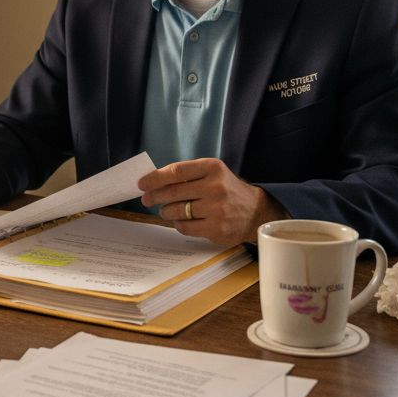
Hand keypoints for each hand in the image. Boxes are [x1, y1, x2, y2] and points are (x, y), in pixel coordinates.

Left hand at [137, 158, 286, 245]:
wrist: (255, 212)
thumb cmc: (226, 190)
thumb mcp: (212, 174)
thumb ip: (188, 175)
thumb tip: (153, 181)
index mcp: (212, 168)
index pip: (176, 171)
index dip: (155, 178)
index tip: (142, 183)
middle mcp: (215, 187)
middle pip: (173, 192)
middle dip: (154, 196)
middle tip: (146, 199)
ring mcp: (216, 209)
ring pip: (176, 211)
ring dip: (166, 211)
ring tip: (167, 210)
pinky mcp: (216, 228)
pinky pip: (184, 227)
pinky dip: (178, 224)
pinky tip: (182, 220)